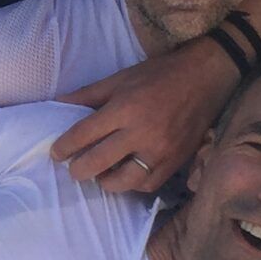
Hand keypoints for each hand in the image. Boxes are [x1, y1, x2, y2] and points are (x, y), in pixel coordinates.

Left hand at [53, 38, 235, 192]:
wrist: (205, 78)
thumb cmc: (158, 75)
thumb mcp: (119, 78)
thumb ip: (87, 95)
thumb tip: (57, 103)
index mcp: (124, 108)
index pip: (84, 135)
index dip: (64, 147)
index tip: (56, 154)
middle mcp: (141, 133)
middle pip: (99, 162)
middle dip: (78, 170)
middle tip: (73, 169)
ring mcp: (161, 150)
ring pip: (124, 181)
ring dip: (106, 182)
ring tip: (100, 174)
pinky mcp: (176, 161)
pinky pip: (149, 184)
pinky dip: (133, 184)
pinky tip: (126, 175)